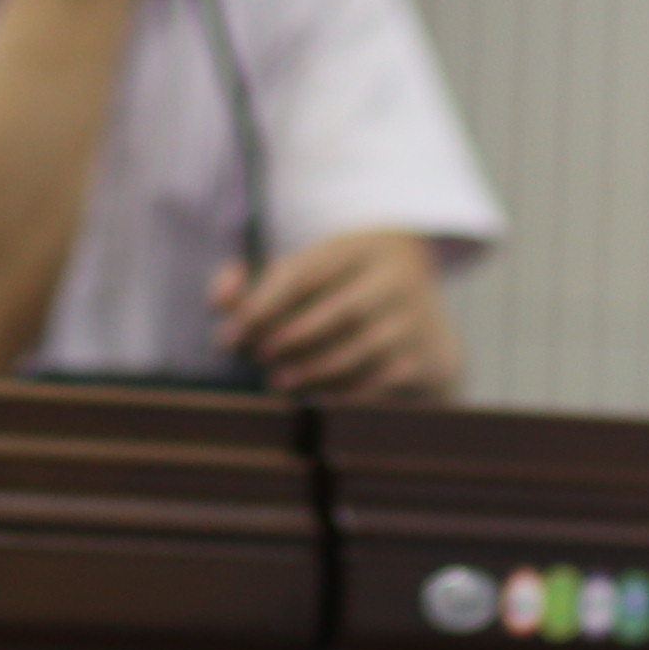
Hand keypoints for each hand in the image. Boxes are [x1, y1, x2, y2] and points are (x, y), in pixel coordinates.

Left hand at [215, 226, 464, 400]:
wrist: (431, 320)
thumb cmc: (345, 296)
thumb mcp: (312, 275)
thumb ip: (257, 288)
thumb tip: (217, 303)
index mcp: (357, 250)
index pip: (307, 272)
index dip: (267, 301)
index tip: (235, 329)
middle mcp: (392, 281)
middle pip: (339, 310)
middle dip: (293, 335)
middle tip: (261, 356)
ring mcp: (413, 322)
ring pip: (361, 348)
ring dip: (315, 368)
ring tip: (280, 381)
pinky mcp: (426, 360)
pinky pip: (384, 382)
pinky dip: (346, 392)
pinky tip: (318, 399)